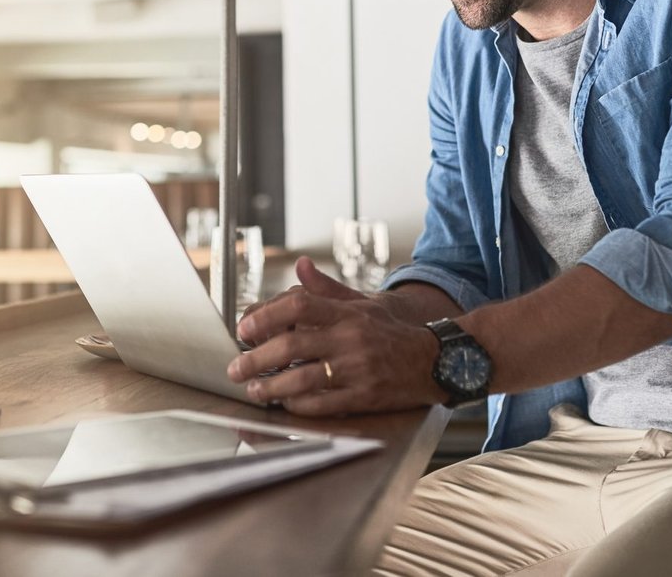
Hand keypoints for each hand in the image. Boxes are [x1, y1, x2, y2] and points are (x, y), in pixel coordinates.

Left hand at [227, 257, 442, 415]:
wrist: (436, 360)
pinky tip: (284, 403)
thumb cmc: (393, 331)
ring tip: (254, 389)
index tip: (244, 328)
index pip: (299, 306)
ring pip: (302, 380)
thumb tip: (300, 266)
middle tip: (235, 367)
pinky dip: (297, 405)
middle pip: (291, 346)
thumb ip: (327, 289)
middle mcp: (350, 340)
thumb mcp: (364, 302)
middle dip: (256, 358)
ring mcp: (356, 370)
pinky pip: (322, 404)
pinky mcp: (363, 397)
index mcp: (347, 313)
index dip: (266, 315)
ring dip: (271, 386)